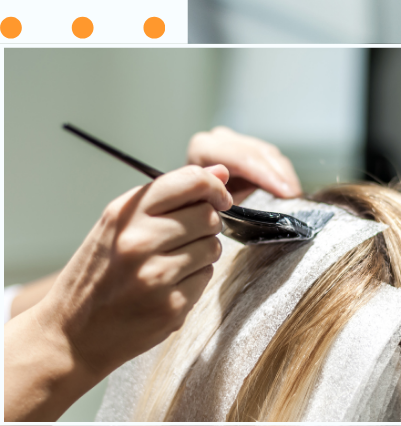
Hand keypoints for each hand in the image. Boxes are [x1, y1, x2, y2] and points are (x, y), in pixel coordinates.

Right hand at [4, 166, 231, 421]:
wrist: (69, 336)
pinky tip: (168, 286)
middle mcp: (140, 242)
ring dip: (202, 252)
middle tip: (184, 237)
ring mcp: (156, 276)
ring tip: (171, 263)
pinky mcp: (170, 307)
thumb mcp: (119, 223)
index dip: (214, 186)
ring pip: (212, 246)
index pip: (191, 181)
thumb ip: (171, 193)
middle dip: (205, 223)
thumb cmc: (98, 272)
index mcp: (126, 214)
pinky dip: (195, 279)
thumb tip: (222, 172)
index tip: (218, 197)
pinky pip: (207, 277)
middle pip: (208, 215)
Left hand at [187, 127, 301, 202]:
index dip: (265, 175)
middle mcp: (219, 138)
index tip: (285, 193)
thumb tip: (234, 188)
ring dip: (284, 175)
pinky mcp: (247, 147)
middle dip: (278, 175)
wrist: (190, 206)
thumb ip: (218, 194)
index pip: (242, 157)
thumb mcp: (203, 204)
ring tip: (295, 195)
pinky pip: (271, 157)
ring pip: (268, 153)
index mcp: (203, 147)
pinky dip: (282, 174)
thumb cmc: (196, 208)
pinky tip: (290, 189)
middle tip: (293, 195)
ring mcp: (235, 140)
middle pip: (258, 153)